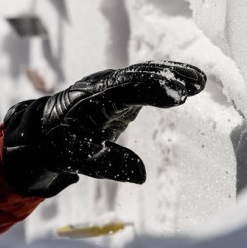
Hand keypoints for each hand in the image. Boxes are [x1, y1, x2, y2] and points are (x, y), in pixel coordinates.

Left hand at [2, 61, 205, 196]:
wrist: (48, 128)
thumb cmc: (64, 144)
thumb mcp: (82, 159)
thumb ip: (111, 164)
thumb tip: (141, 175)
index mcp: (96, 99)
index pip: (128, 89)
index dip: (153, 90)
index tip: (177, 96)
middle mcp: (106, 85)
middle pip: (140, 74)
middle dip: (167, 78)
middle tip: (195, 85)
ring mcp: (113, 83)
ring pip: (144, 72)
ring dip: (171, 73)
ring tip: (199, 80)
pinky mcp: (121, 87)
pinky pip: (145, 77)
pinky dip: (166, 76)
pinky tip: (187, 81)